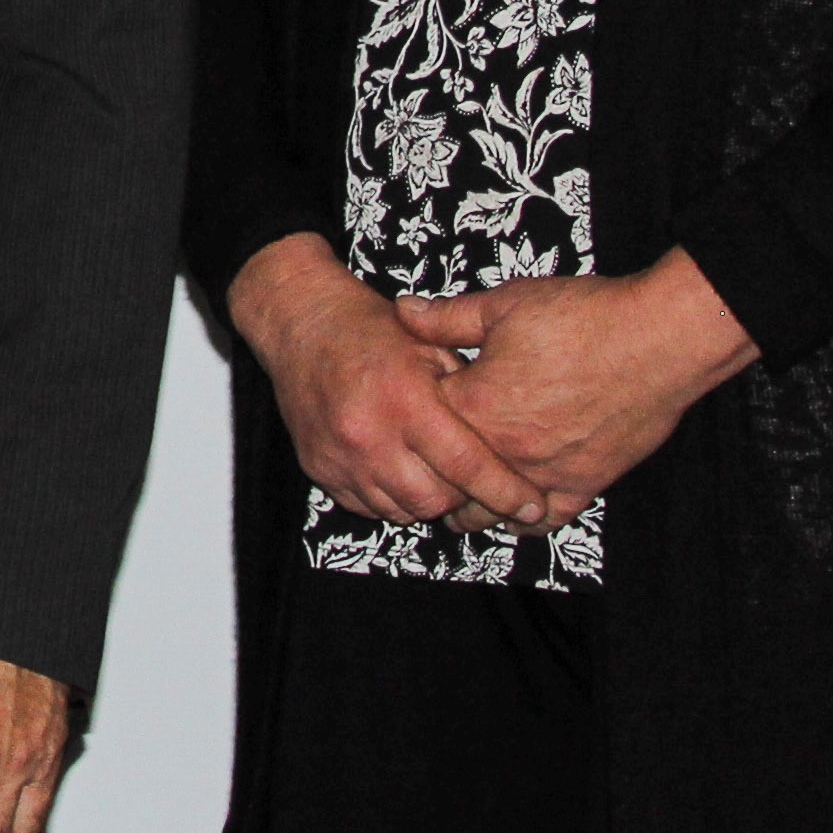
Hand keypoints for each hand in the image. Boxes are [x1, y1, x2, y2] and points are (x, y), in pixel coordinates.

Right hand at [226, 232, 566, 530]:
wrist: (300, 323)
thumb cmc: (370, 330)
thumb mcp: (430, 346)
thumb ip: (468, 393)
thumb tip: (510, 441)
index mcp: (405, 398)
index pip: (466, 464)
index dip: (505, 491)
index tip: (532, 505)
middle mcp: (369, 433)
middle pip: (434, 500)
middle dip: (463, 497)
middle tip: (473, 479)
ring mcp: (340, 456)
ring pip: (400, 510)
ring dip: (425, 499)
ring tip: (433, 472)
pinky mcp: (319, 468)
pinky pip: (366, 506)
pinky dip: (390, 497)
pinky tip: (397, 470)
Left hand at [399, 248, 757, 521]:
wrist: (658, 339)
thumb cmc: (583, 318)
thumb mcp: (503, 305)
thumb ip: (447, 317)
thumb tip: (403, 312)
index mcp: (476, 405)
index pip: (423, 426)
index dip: (414, 419)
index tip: (407, 420)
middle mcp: (507, 448)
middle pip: (451, 480)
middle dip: (432, 477)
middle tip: (420, 475)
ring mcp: (546, 472)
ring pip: (494, 510)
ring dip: (472, 509)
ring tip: (458, 507)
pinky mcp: (585, 484)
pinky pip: (546, 518)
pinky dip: (526, 520)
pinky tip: (517, 514)